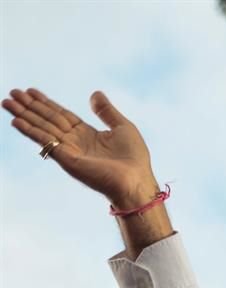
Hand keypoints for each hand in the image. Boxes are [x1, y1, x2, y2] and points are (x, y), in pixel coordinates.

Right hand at [2, 89, 158, 208]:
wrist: (136, 180)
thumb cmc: (134, 158)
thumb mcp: (122, 127)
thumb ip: (106, 111)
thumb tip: (95, 93)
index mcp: (87, 134)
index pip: (61, 115)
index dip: (46, 103)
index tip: (30, 91)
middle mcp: (75, 141)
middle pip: (48, 119)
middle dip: (30, 106)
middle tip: (12, 92)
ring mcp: (69, 150)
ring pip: (42, 128)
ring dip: (24, 115)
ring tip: (6, 102)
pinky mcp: (66, 158)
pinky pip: (45, 141)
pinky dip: (30, 131)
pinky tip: (16, 121)